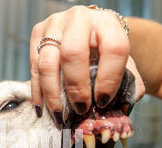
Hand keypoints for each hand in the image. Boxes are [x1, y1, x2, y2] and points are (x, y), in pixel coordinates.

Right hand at [30, 5, 144, 116]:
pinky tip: (43, 109)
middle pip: (73, 54)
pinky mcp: (37, 33)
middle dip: (76, 87)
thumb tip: (122, 108)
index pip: (113, 49)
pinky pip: (34, 68)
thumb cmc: (105, 51)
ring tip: (61, 116)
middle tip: (80, 109)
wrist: (88, 29)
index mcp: (107, 23)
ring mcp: (55, 24)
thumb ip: (128, 84)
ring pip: (47, 63)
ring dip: (53, 95)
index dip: (109, 79)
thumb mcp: (122, 62)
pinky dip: (38, 92)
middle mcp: (79, 19)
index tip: (104, 102)